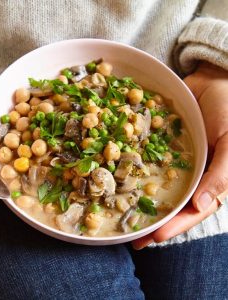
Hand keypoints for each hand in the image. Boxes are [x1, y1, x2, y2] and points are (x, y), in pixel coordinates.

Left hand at [132, 62, 227, 248]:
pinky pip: (148, 162)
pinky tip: (119, 181)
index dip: (175, 225)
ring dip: (142, 203)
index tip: (153, 236)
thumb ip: (221, 175)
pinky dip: (136, 173)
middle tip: (132, 238)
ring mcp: (176, 162)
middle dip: (154, 222)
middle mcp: (193, 175)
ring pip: (158, 188)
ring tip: (122, 217)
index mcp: (213, 179)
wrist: (212, 79)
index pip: (194, 211)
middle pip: (172, 206)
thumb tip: (201, 206)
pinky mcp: (161, 147)